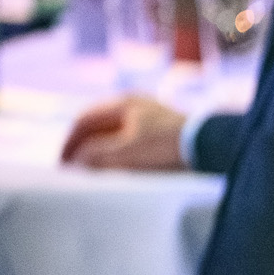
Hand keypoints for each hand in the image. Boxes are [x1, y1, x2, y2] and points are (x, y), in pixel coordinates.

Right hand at [62, 95, 187, 169]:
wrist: (210, 146)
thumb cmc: (167, 145)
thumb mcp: (125, 152)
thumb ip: (97, 156)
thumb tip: (76, 161)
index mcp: (124, 103)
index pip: (85, 119)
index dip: (70, 142)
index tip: (63, 162)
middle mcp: (137, 105)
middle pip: (100, 126)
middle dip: (84, 147)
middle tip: (74, 167)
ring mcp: (152, 117)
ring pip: (116, 134)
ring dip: (102, 152)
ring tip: (94, 171)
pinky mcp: (164, 131)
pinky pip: (133, 141)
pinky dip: (120, 154)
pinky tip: (119, 169)